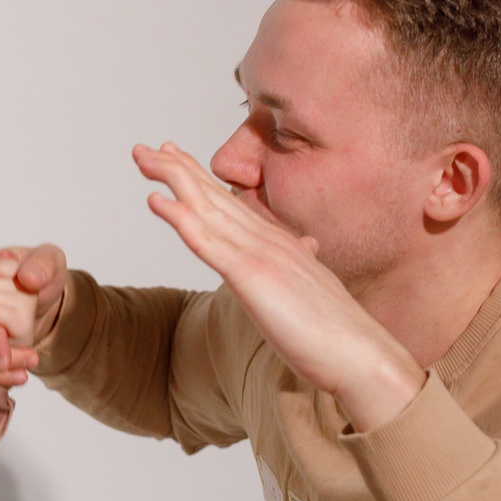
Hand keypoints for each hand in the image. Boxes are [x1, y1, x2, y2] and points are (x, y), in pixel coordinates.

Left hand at [131, 143, 421, 430]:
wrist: (358, 352)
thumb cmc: (335, 330)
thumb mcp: (311, 288)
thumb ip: (302, 264)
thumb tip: (306, 247)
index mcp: (278, 244)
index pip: (231, 204)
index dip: (201, 180)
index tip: (176, 159)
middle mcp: (267, 240)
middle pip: (213, 196)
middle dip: (177, 168)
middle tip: (145, 148)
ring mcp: (259, 254)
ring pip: (206, 208)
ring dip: (172, 180)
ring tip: (142, 157)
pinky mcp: (251, 275)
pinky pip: (207, 241)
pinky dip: (180, 218)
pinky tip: (156, 200)